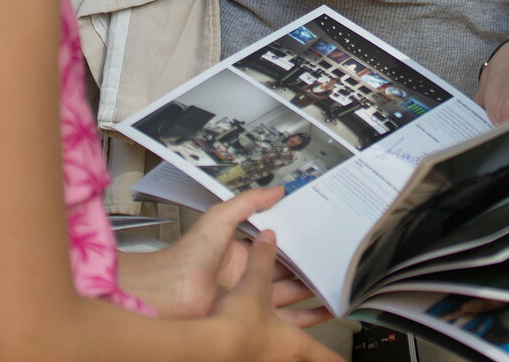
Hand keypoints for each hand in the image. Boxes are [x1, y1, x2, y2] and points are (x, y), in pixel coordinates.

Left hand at [119, 190, 322, 324]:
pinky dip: (305, 315)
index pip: (275, 244)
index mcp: (241, 251)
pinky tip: (322, 310)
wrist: (173, 289)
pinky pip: (284, 317)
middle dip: (307, 264)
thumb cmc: (189, 253)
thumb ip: (249, 202)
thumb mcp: (221, 216)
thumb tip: (276, 190)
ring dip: (311, 288)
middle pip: (286, 269)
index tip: (316, 233)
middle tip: (331, 258)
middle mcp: (247, 275)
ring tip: (334, 282)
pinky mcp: (253, 318)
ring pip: (290, 293)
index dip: (295, 239)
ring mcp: (250, 297)